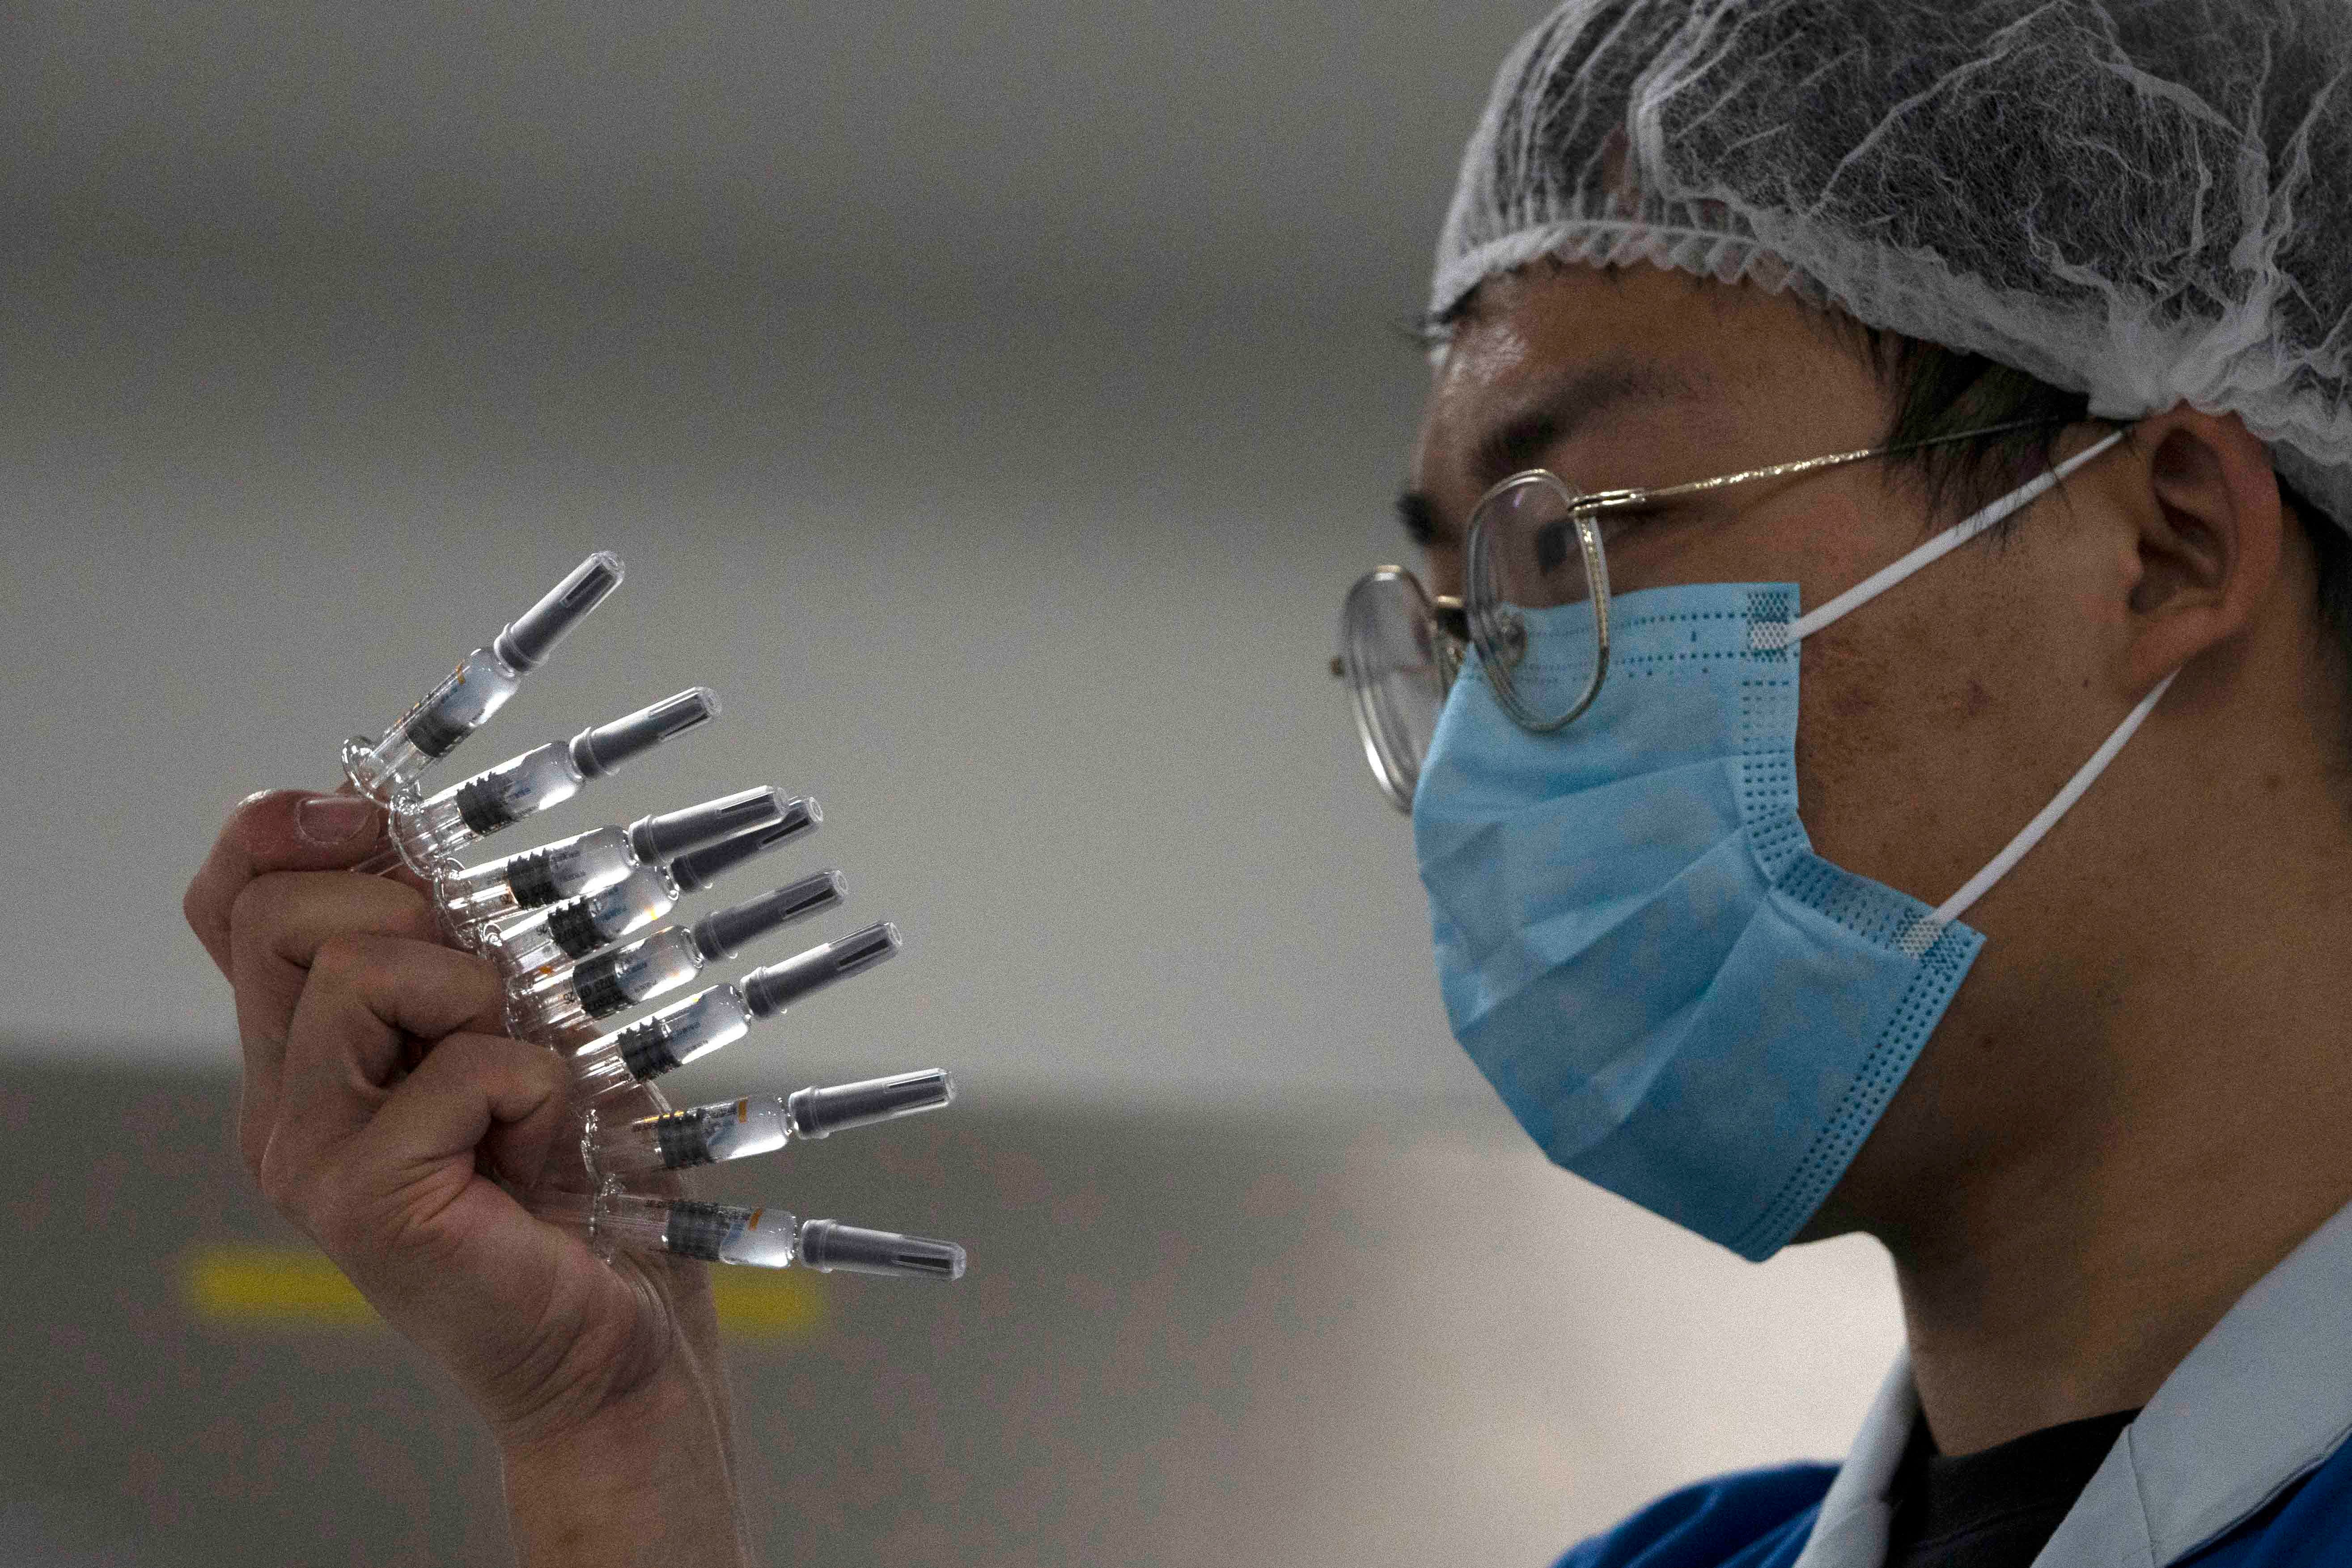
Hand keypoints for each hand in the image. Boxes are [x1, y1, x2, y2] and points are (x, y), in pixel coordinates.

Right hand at [187, 788, 751, 1564]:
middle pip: (280, 915)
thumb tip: (434, 836)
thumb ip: (465, 947)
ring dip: (480, 997)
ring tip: (522, 1082)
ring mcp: (310, 1158)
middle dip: (406, 908)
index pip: (235, 901)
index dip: (290, 830)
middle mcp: (284, 1104)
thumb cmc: (583, 1183)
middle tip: (487, 991)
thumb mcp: (524, 1027)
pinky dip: (536, 1086)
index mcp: (309, 1053)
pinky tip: (543, 1151)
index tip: (378, 822)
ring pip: (355, 971)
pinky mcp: (366, 1203)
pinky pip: (460, 1067)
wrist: (618, 1335)